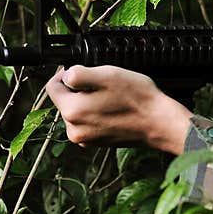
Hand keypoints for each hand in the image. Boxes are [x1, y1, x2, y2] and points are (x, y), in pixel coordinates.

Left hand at [45, 65, 191, 154]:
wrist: (160, 124)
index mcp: (72, 112)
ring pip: (77, 111)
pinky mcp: (96, 143)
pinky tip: (114, 109)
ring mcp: (85, 139)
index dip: (64, 74)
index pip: (52, 87)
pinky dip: (96, 113)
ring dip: (88, 101)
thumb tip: (66, 75)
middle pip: (65, 100)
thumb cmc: (138, 99)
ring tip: (111, 98)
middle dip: (79, 90)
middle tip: (104, 85)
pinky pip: (88, 122)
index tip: (81, 70)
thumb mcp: (107, 75)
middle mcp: (74, 130)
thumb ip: (79, 73)